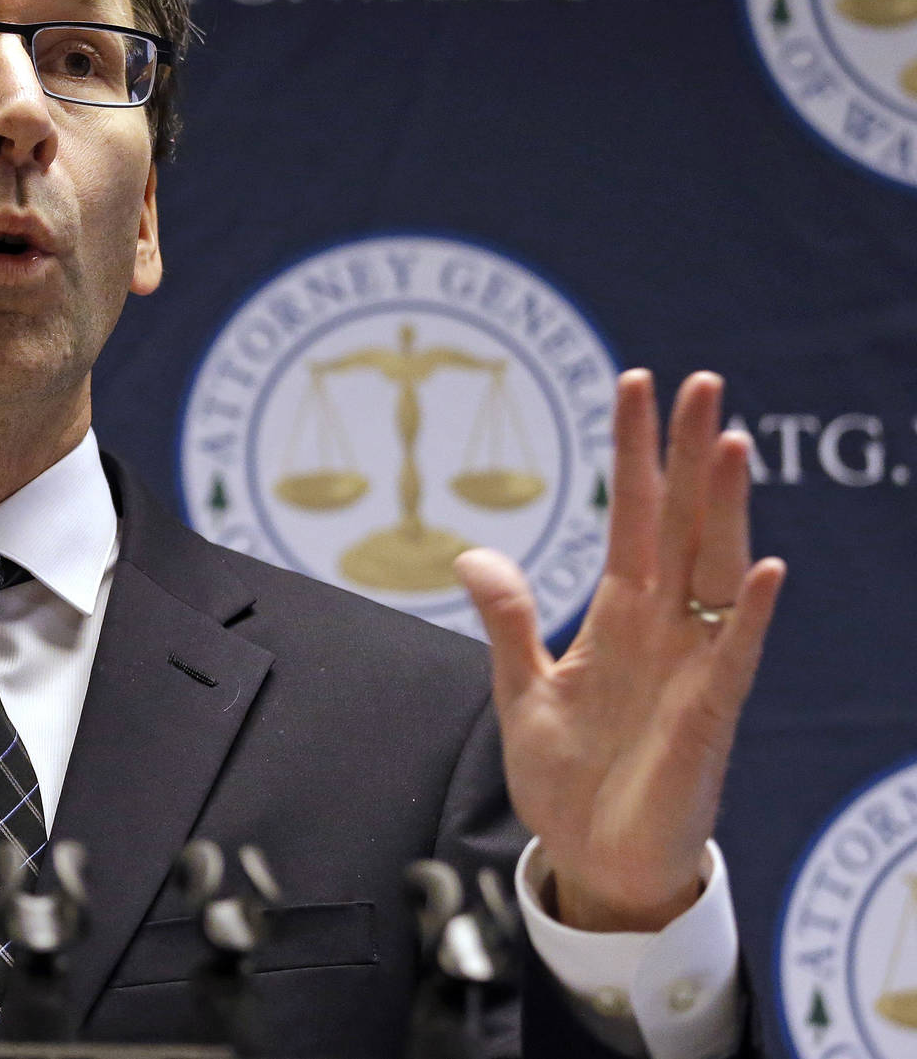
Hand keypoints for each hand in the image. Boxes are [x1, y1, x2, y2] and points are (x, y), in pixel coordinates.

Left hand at [455, 370, 784, 932]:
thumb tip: (473, 552)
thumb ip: (510, 621)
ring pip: (715, 568)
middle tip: (701, 380)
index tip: (635, 384)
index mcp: (619, 615)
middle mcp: (664, 626)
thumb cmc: (569, 779)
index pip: (630, 515)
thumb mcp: (522, 690)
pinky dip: (754, 614)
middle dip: (687, 453)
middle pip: (681, 522)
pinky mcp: (709, 715)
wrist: (594, 862)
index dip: (632, 452)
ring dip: (725, 509)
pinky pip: (737, 656)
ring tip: (729, 442)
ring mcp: (692, 665)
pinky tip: (769, 568)